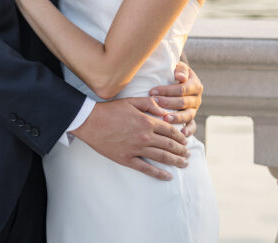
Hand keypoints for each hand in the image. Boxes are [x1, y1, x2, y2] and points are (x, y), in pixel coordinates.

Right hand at [70, 97, 189, 180]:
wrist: (90, 122)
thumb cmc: (110, 110)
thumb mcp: (131, 101)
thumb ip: (149, 104)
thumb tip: (165, 111)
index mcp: (147, 122)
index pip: (170, 131)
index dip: (180, 137)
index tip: (186, 141)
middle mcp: (145, 136)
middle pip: (169, 145)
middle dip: (182, 151)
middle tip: (188, 154)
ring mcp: (136, 149)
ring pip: (162, 157)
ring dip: (175, 161)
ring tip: (184, 164)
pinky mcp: (127, 159)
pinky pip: (146, 169)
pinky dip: (159, 173)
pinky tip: (167, 176)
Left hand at [148, 61, 203, 134]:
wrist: (179, 79)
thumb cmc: (175, 72)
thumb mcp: (179, 67)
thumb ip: (181, 70)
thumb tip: (180, 77)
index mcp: (195, 85)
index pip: (181, 89)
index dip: (167, 91)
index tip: (152, 91)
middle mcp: (196, 98)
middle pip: (183, 102)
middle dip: (167, 103)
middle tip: (154, 103)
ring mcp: (194, 110)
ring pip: (188, 115)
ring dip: (176, 117)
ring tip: (165, 119)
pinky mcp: (191, 119)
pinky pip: (192, 126)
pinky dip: (188, 131)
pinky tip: (181, 134)